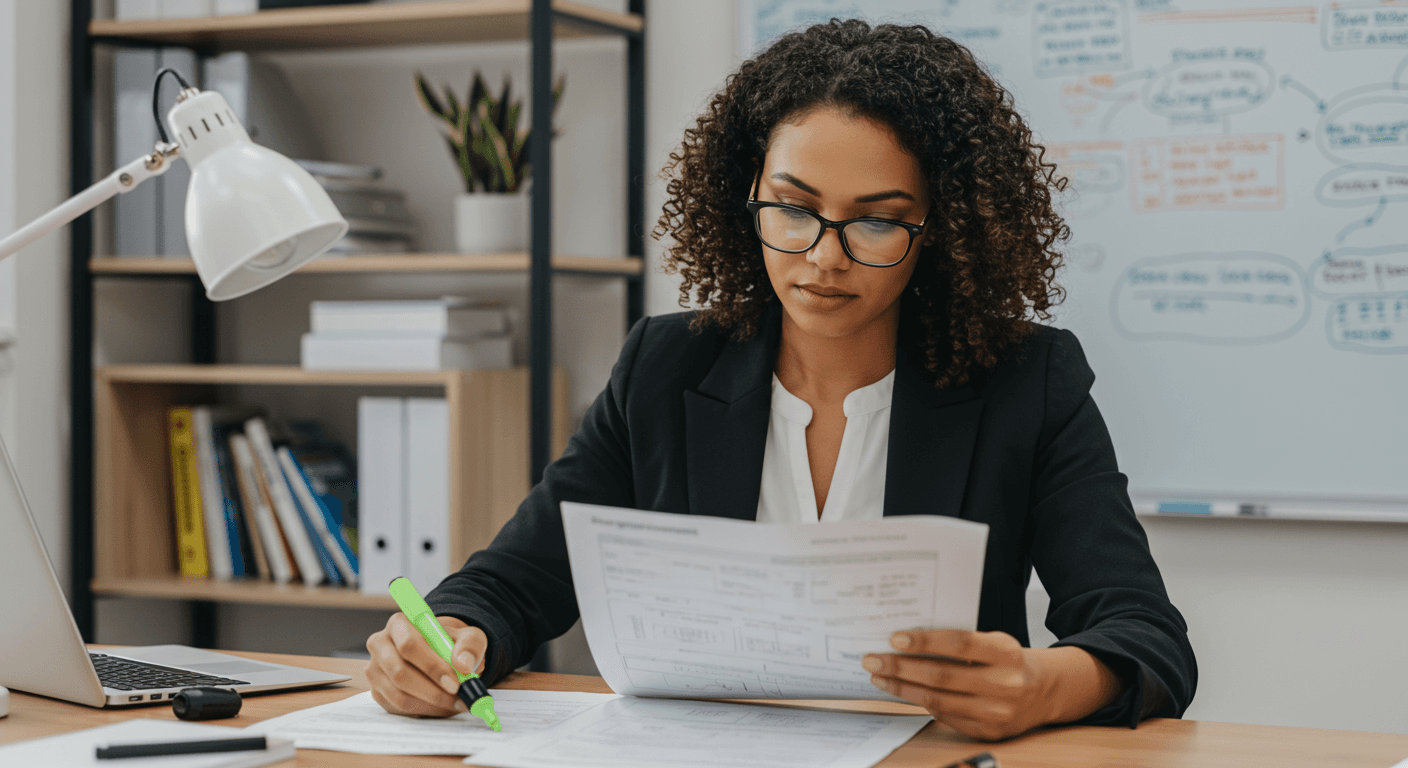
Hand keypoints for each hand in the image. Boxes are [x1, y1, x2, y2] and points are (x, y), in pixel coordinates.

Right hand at [366, 613, 487, 716]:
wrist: (439, 653)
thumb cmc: (450, 643)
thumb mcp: (467, 637)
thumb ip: (470, 646)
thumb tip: (463, 665)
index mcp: (399, 624)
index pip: (409, 645)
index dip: (432, 666)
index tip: (455, 683)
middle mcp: (380, 645)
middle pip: (400, 673)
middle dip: (432, 690)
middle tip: (457, 698)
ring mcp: (375, 670)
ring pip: (399, 695)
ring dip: (431, 704)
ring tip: (455, 703)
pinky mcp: (377, 691)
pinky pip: (399, 707)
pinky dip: (424, 710)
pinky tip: (442, 706)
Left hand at [863, 630, 1119, 741]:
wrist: (1043, 692)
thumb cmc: (1008, 661)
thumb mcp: (993, 642)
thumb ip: (960, 642)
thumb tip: (907, 640)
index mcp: (1006, 653)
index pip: (959, 644)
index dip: (925, 641)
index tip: (895, 638)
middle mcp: (1004, 684)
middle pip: (942, 676)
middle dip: (901, 668)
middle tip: (873, 660)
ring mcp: (997, 712)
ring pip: (938, 701)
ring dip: (903, 689)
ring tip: (880, 678)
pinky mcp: (988, 731)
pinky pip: (945, 717)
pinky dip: (921, 703)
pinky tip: (904, 693)